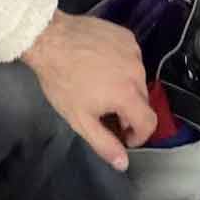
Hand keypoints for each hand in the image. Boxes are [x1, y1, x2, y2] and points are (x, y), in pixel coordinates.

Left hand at [21, 11, 155, 169]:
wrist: (50, 39)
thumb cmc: (62, 81)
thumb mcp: (80, 119)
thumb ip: (105, 144)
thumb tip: (124, 163)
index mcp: (128, 94)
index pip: (149, 122)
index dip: (139, 135)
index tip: (124, 136)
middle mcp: (137, 71)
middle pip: (143, 101)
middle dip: (129, 112)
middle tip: (106, 113)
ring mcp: (133, 50)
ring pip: (138, 78)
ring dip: (126, 88)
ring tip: (102, 86)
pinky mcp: (126, 36)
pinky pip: (132, 58)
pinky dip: (123, 66)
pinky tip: (103, 65)